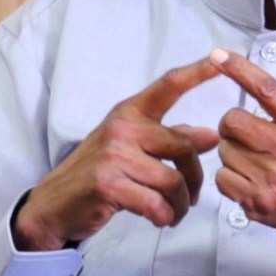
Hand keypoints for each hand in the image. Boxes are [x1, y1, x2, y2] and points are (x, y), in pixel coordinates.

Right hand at [13, 57, 221, 250]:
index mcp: (130, 113)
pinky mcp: (109, 183)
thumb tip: (211, 136)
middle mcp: (122, 127)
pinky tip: (159, 219)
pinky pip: (157, 203)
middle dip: (194, 180)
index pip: (169, 85)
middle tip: (190, 198)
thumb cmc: (98, 173)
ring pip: (174, 181)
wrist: (55, 204)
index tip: (221, 56)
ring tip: (173, 213)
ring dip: (180, 205)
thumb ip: (170, 139)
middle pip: (185, 147)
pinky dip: (165, 217)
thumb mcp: (131, 147)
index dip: (197, 72)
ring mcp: (114, 154)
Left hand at [211, 33, 275, 275]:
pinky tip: (250, 178)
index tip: (217, 54)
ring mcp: (273, 178)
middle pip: (232, 120)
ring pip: (224, 149)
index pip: (266, 89)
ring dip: (233, 151)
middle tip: (250, 132)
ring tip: (257, 159)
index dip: (239, 69)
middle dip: (233, 124)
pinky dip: (230, 177)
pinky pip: (221, 177)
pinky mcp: (257, 201)